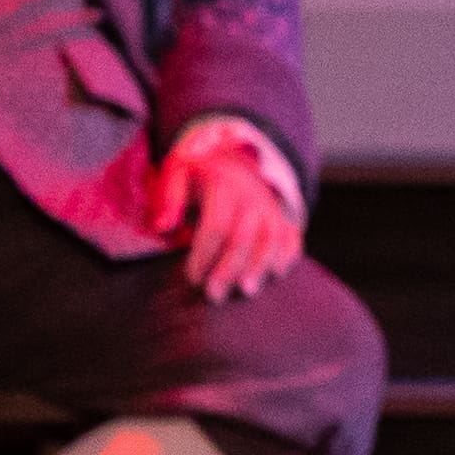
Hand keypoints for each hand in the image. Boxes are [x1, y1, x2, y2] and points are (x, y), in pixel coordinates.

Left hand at [153, 125, 306, 301]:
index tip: (192, 277)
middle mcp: (251, 197)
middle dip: (228, 269)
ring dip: (259, 267)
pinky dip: (287, 256)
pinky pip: (292, 239)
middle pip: (243, 238)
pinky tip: (276, 274)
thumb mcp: (177, 171)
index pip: (216, 226)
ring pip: (270, 241)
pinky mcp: (283, 219)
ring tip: (246, 290)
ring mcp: (270, 209)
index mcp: (222, 184)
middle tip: (213, 295)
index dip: (204, 254)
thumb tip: (162, 227)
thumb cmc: (199, 173)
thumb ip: (167, 198)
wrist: (234, 159)